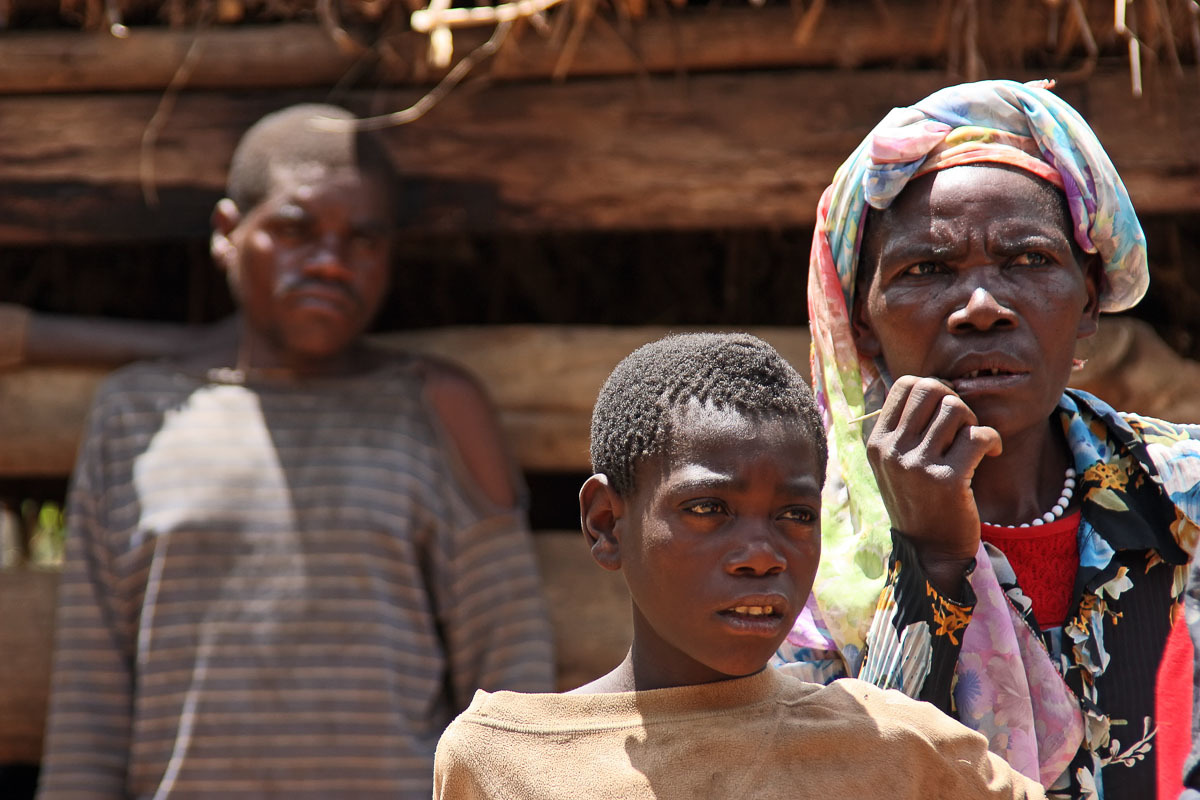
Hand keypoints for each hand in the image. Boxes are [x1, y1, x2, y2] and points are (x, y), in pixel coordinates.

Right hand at [865, 376, 1002, 591]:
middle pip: (931, 389)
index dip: (933, 388)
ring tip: (974, 443)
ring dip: (973, 421)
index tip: (945, 411)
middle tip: (962, 426)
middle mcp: (892, 451)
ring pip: (956, 408)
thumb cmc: (919, 500)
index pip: (905, 384)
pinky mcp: (948, 480)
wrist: (930, 552)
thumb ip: (905, 427)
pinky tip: (992, 454)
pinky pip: (979, 435)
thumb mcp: (895, 463)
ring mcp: (917, 466)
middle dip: (954, 401)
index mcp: (877, 443)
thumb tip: (929, 384)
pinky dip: (992, 440)